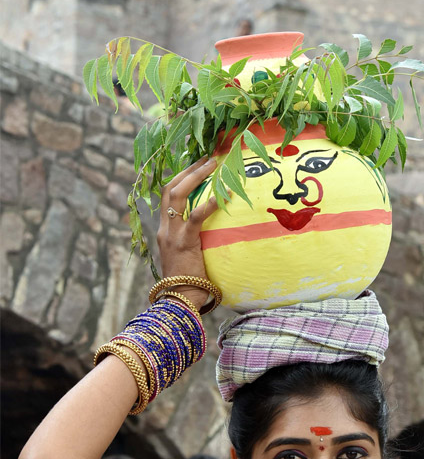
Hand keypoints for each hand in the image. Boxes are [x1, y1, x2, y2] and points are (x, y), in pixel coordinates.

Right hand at [155, 156, 219, 310]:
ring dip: (195, 177)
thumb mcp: (189, 257)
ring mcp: (172, 234)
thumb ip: (196, 242)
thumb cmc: (190, 284)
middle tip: (208, 158)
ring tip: (214, 165)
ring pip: (176, 195)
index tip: (197, 165)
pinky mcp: (184, 242)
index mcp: (164, 230)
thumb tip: (216, 234)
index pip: (167, 195)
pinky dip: (209, 204)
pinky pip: (195, 218)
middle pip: (169, 188)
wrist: (179, 301)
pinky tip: (223, 196)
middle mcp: (165, 228)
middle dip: (188, 170)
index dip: (181, 177)